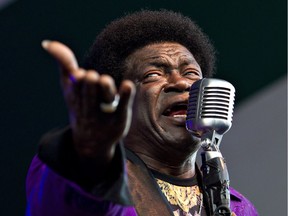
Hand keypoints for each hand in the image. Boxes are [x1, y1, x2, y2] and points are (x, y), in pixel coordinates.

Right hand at [42, 40, 134, 163]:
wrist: (91, 142)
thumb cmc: (80, 107)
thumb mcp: (68, 87)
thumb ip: (64, 64)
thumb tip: (47, 43)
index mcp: (76, 97)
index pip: (75, 87)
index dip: (77, 81)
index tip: (78, 74)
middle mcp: (90, 106)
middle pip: (89, 94)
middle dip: (90, 86)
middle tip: (92, 76)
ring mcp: (105, 113)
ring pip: (106, 99)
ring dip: (105, 89)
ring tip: (104, 80)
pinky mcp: (120, 118)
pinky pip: (123, 106)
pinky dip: (126, 96)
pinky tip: (128, 85)